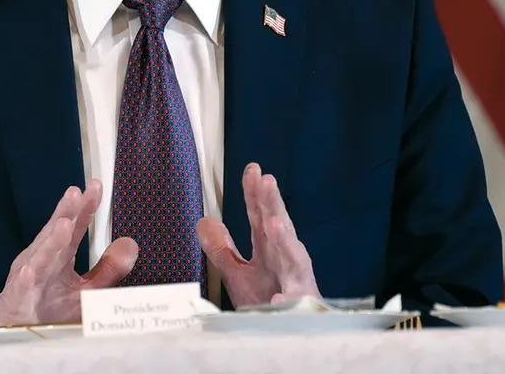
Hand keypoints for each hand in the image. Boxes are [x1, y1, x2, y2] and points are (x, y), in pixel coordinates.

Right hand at [0, 179, 138, 325]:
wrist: (20, 335)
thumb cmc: (51, 310)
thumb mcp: (87, 290)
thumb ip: (108, 269)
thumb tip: (130, 245)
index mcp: (59, 255)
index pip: (74, 227)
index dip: (85, 207)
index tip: (96, 186)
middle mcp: (43, 260)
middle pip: (56, 234)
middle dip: (66, 214)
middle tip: (76, 194)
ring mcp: (28, 278)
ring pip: (40, 257)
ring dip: (51, 241)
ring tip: (64, 225)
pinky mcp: (17, 299)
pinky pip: (22, 289)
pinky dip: (27, 279)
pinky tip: (31, 270)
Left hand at [197, 163, 319, 306]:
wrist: (286, 336)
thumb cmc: (266, 302)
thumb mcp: (238, 274)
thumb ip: (222, 248)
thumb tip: (204, 220)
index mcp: (268, 249)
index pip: (260, 216)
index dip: (255, 193)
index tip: (252, 169)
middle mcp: (284, 260)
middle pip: (279, 227)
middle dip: (273, 205)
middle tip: (266, 182)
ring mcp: (295, 283)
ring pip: (293, 259)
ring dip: (285, 241)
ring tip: (274, 224)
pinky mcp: (300, 308)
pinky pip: (293, 304)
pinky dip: (287, 300)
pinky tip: (279, 298)